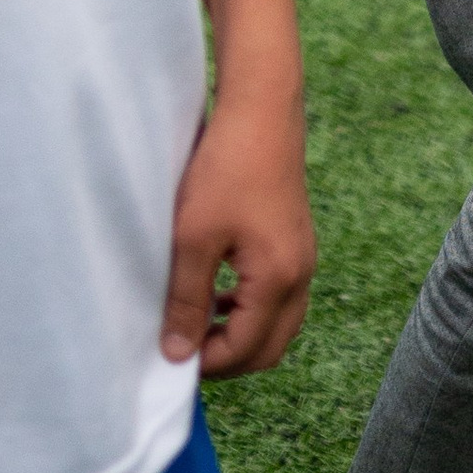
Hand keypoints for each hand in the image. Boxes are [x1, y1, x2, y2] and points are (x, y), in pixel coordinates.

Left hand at [162, 96, 315, 378]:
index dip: (206, 363)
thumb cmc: (226, 169)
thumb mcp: (194, 238)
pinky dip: (251, 310)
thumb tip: (177, 354)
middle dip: (228, 359)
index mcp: (279, 279)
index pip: (245, 350)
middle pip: (269, 348)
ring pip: (279, 324)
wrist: (262, 109)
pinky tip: (219, 291)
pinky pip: (281, 298)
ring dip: (241, 334)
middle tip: (185, 349)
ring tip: (197, 322)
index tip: (168, 357)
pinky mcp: (296, 241)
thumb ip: (186, 300)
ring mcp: (303, 257)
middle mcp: (301, 274)